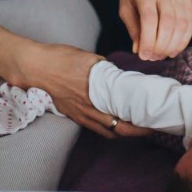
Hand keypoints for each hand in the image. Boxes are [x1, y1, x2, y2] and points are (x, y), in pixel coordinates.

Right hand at [9, 41, 148, 138]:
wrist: (37, 66)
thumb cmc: (62, 58)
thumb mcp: (90, 59)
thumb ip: (106, 70)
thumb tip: (118, 75)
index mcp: (96, 96)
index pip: (123, 118)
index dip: (140, 123)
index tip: (154, 120)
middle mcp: (89, 110)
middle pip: (118, 130)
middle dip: (137, 132)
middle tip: (152, 128)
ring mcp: (80, 114)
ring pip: (107, 132)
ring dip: (124, 132)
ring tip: (138, 128)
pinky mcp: (73, 114)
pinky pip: (94, 127)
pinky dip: (109, 129)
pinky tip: (116, 124)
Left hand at [119, 0, 191, 60]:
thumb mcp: (125, 6)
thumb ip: (133, 28)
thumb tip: (139, 50)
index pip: (149, 18)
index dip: (148, 40)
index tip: (144, 55)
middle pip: (168, 22)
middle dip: (161, 45)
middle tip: (154, 57)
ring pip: (181, 24)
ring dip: (173, 45)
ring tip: (163, 55)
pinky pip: (190, 23)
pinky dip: (183, 40)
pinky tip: (174, 49)